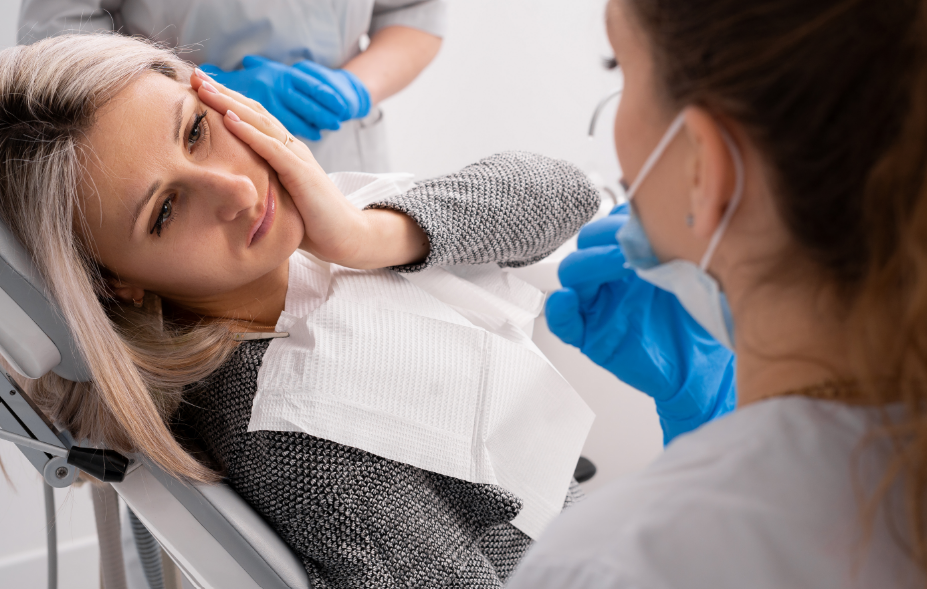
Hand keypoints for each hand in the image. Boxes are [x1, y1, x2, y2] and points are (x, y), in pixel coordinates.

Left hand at [190, 70, 427, 267]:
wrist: (345, 237)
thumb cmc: (310, 223)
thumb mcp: (277, 198)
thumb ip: (258, 186)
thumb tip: (227, 188)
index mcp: (284, 152)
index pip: (252, 119)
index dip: (226, 101)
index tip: (198, 88)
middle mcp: (291, 148)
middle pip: (253, 112)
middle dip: (223, 93)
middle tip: (195, 75)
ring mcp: (297, 158)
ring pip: (260, 122)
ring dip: (230, 104)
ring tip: (204, 88)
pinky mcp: (302, 173)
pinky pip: (271, 148)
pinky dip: (249, 132)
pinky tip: (229, 119)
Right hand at [545, 205, 736, 443]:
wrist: (703, 366)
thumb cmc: (699, 321)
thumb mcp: (693, 274)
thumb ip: (672, 246)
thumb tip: (663, 215)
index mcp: (630, 259)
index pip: (610, 227)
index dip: (618, 220)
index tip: (641, 220)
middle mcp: (610, 279)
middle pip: (586, 245)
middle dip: (604, 237)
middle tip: (632, 243)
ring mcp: (598, 306)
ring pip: (571, 276)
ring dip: (588, 264)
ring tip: (619, 264)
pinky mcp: (591, 337)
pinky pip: (563, 323)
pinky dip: (559, 310)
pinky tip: (568, 300)